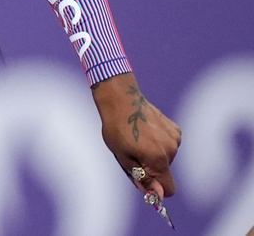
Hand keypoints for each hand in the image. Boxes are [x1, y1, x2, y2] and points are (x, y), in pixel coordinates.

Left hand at [92, 72, 181, 198]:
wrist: (121, 99)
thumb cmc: (117, 128)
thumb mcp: (122, 156)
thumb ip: (141, 177)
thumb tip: (155, 194)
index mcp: (158, 159)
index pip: (169, 188)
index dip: (157, 190)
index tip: (144, 182)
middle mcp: (171, 150)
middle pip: (164, 172)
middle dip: (150, 168)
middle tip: (132, 152)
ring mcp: (175, 138)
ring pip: (166, 158)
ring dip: (154, 154)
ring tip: (137, 139)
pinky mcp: (175, 129)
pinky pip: (169, 145)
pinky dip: (159, 143)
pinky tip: (146, 131)